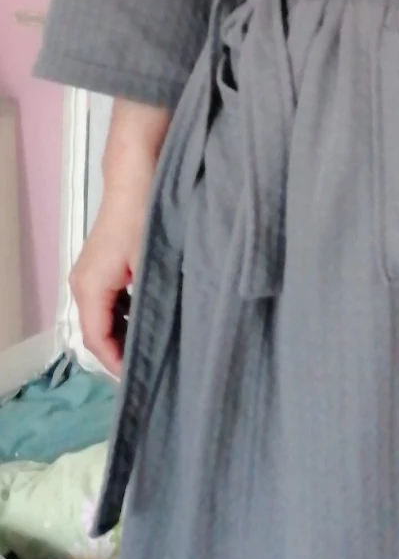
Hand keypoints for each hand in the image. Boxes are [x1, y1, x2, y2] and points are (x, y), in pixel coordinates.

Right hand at [69, 186, 147, 376]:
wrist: (135, 180)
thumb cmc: (144, 217)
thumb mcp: (149, 263)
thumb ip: (148, 300)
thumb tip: (156, 332)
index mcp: (90, 288)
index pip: (96, 339)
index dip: (115, 363)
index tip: (139, 378)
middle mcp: (82, 285)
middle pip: (96, 332)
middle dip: (119, 353)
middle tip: (149, 369)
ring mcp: (88, 276)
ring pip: (102, 318)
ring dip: (122, 336)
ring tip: (151, 351)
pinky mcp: (100, 268)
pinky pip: (107, 304)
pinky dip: (123, 318)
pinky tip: (147, 322)